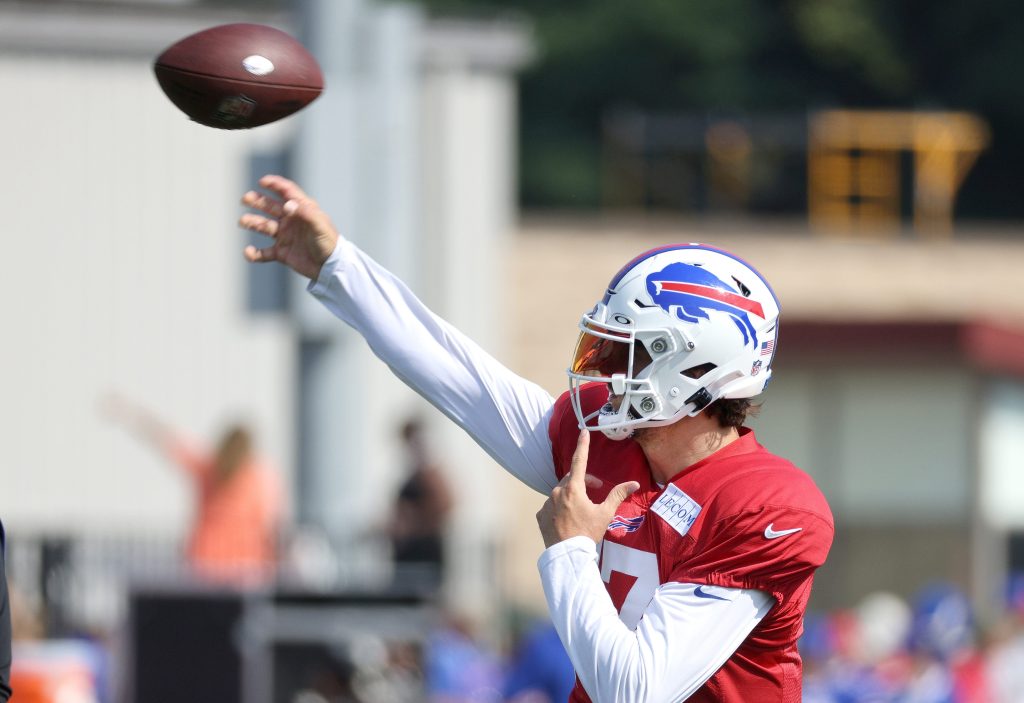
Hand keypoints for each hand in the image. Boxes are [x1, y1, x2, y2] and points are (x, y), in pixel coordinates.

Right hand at [239, 174, 339, 279]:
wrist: (331, 268)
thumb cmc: (329, 243)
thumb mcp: (320, 225)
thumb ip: (305, 213)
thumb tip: (287, 204)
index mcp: (302, 210)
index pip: (287, 192)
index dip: (275, 184)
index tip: (262, 181)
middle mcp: (291, 220)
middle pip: (271, 206)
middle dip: (257, 201)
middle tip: (245, 199)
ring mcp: (285, 236)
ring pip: (264, 226)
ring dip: (253, 222)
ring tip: (243, 221)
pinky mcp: (282, 253)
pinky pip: (264, 253)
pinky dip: (254, 253)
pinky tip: (248, 252)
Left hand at [536, 430, 639, 547]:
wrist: (568, 556)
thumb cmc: (588, 533)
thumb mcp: (605, 514)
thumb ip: (617, 495)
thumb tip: (634, 484)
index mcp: (573, 488)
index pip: (579, 461)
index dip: (582, 445)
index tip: (583, 431)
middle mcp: (557, 492)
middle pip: (571, 479)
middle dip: (584, 480)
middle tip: (595, 489)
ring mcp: (547, 503)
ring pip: (561, 492)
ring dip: (571, 495)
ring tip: (582, 510)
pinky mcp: (540, 515)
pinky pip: (551, 505)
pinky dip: (560, 508)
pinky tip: (568, 520)